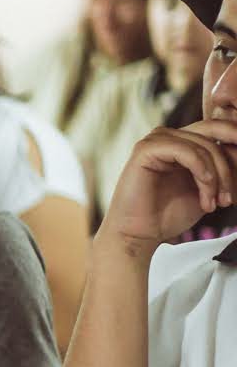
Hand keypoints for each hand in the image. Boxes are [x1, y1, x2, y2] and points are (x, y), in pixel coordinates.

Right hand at [98, 119, 236, 250]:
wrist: (139, 235)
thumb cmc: (169, 215)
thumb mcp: (209, 188)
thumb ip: (225, 168)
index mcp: (184, 141)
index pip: (221, 131)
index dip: (236, 153)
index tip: (236, 189)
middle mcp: (170, 136)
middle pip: (216, 132)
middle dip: (231, 165)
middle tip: (229, 198)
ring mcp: (157, 140)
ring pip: (204, 145)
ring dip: (216, 177)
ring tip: (213, 204)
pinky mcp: (146, 149)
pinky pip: (186, 151)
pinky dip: (202, 171)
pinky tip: (204, 192)